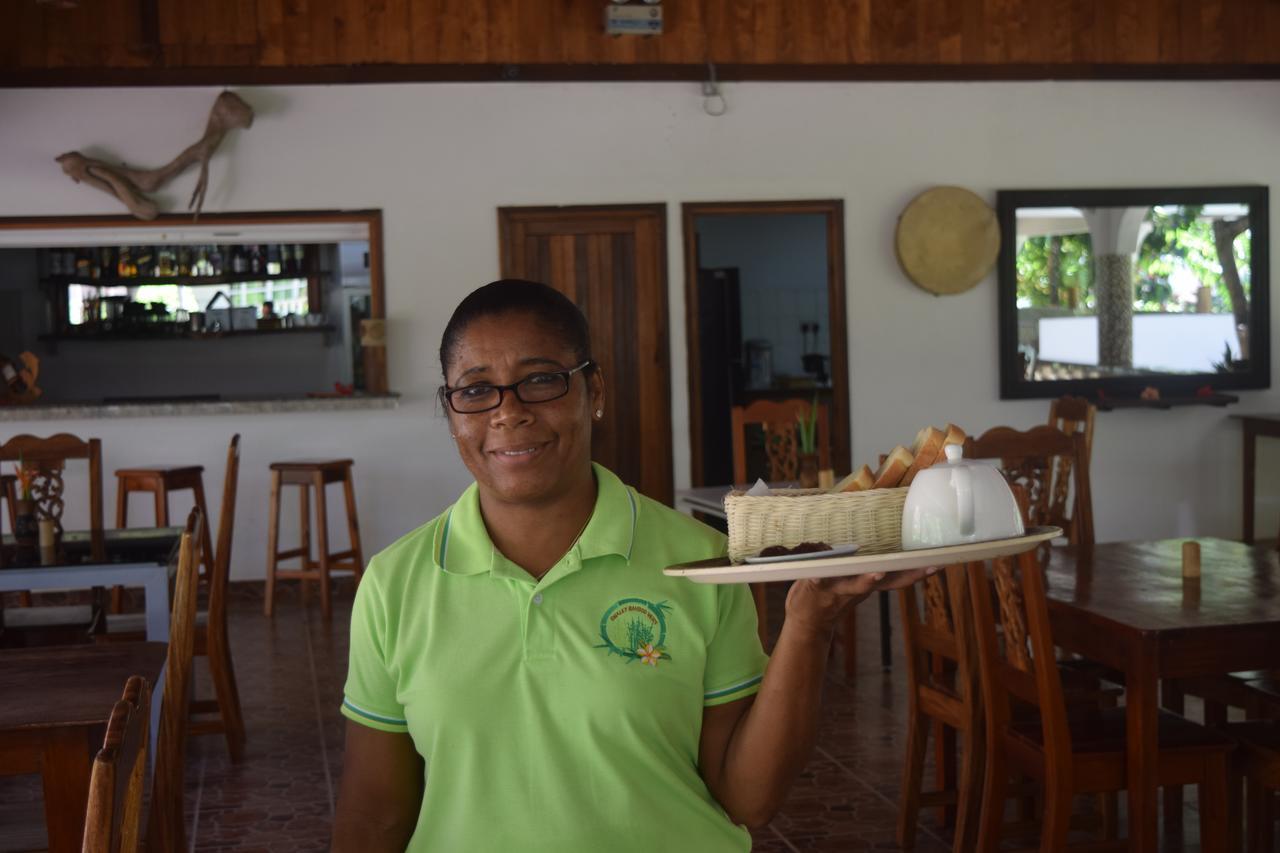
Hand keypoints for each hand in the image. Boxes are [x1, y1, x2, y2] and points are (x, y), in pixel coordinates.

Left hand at [783, 567, 935, 638]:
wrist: (807, 622)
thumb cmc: (833, 594)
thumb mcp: (855, 583)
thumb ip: (868, 568)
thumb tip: (886, 539)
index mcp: (868, 583)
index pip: (896, 578)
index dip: (916, 572)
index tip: (937, 564)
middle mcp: (857, 588)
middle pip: (883, 582)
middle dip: (904, 574)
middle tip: (922, 567)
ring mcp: (837, 589)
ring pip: (855, 585)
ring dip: (867, 580)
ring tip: (877, 573)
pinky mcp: (815, 587)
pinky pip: (818, 581)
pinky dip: (819, 578)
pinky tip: (818, 575)